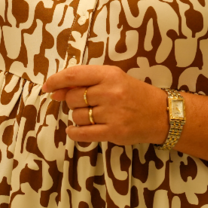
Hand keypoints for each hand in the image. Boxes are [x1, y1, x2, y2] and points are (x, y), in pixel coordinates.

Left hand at [42, 65, 168, 145]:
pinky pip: (83, 133)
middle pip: (72, 97)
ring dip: (77, 117)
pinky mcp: (114, 132)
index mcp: (109, 74)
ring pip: (76, 116)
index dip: (56, 80)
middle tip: (85, 103)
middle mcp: (110, 92)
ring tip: (92, 115)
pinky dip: (74, 132)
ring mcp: (112, 113)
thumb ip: (85, 82)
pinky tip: (75, 130)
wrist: (160, 113)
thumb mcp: (113, 79)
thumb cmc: (133, 93)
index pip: (74, 75)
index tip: (47, 87)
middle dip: (72, 101)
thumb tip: (55, 91)